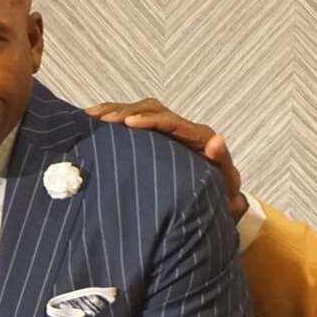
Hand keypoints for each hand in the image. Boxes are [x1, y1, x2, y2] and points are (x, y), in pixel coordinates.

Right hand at [84, 97, 246, 218]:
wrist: (216, 206)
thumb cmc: (220, 198)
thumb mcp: (225, 185)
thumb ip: (221, 163)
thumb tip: (216, 139)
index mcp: (198, 138)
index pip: (171, 122)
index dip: (149, 120)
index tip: (128, 124)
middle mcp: (182, 130)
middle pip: (152, 110)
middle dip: (125, 112)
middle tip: (102, 119)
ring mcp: (168, 133)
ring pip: (140, 112)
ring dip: (115, 112)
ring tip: (91, 116)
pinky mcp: (156, 140)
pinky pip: (134, 123)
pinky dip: (114, 120)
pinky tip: (93, 122)